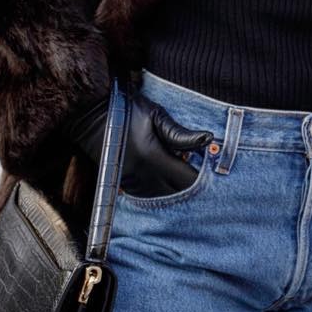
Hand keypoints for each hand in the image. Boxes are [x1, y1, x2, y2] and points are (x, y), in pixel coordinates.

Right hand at [66, 90, 212, 196]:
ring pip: (164, 202)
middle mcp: (144, 176)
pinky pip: (150, 201)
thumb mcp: (155, 115)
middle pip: (178, 196)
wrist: (91, 115)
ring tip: (198, 197)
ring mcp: (134, 184)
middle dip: (196, 196)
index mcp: (154, 158)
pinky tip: (176, 194)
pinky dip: (165, 199)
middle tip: (215, 194)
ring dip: (181, 200)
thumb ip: (181, 133)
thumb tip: (208, 139)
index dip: (206, 183)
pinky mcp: (126, 186)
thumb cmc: (126, 109)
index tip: (219, 180)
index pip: (188, 180)